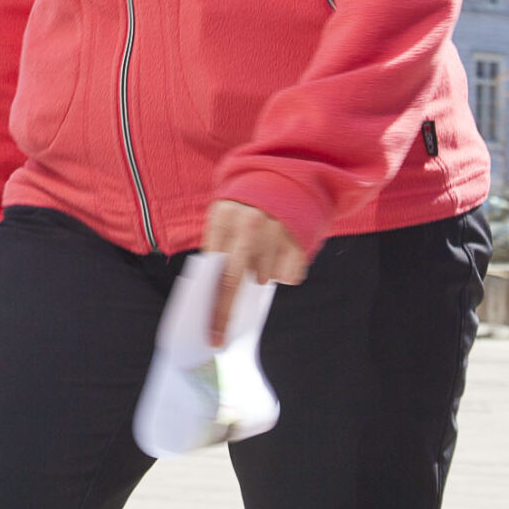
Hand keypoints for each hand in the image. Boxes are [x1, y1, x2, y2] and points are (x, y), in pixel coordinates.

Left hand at [199, 199, 308, 346]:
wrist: (286, 173)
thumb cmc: (247, 202)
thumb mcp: (224, 214)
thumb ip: (217, 245)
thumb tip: (212, 291)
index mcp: (224, 217)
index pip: (213, 270)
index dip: (210, 303)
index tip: (208, 331)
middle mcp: (250, 225)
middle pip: (235, 282)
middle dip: (225, 314)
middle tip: (219, 336)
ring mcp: (277, 232)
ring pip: (264, 278)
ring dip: (261, 273)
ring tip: (263, 249)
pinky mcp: (300, 240)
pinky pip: (289, 276)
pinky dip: (284, 270)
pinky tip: (281, 250)